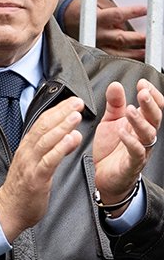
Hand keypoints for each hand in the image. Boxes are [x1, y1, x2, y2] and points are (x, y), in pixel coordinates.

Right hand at [0, 97, 84, 241]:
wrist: (8, 211)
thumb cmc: (22, 189)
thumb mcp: (36, 165)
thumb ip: (52, 150)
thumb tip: (70, 136)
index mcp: (27, 148)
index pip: (42, 123)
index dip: (57, 110)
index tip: (72, 101)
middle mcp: (27, 153)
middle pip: (44, 127)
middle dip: (62, 113)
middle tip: (77, 103)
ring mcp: (30, 165)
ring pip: (46, 140)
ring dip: (62, 127)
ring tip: (76, 116)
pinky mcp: (36, 178)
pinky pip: (48, 160)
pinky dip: (60, 149)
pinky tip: (70, 140)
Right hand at [62, 0, 146, 60]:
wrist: (67, 20)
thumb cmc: (85, 10)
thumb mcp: (100, 2)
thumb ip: (115, 10)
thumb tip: (129, 18)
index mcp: (97, 19)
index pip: (117, 15)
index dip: (132, 13)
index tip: (145, 10)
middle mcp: (97, 34)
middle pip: (120, 38)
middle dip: (137, 39)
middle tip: (149, 38)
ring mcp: (96, 46)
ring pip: (116, 53)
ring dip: (133, 54)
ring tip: (145, 53)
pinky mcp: (95, 54)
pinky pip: (111, 59)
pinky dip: (123, 60)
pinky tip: (134, 60)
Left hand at [92, 78, 163, 206]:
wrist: (104, 177)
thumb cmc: (110, 150)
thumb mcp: (110, 122)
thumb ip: (114, 104)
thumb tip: (115, 85)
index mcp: (141, 123)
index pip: (154, 106)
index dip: (151, 94)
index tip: (142, 83)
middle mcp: (144, 135)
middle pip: (155, 117)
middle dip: (150, 103)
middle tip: (142, 92)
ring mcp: (140, 149)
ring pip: (148, 133)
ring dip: (140, 120)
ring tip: (129, 110)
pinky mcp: (132, 163)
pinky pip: (136, 151)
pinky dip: (130, 141)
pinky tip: (122, 132)